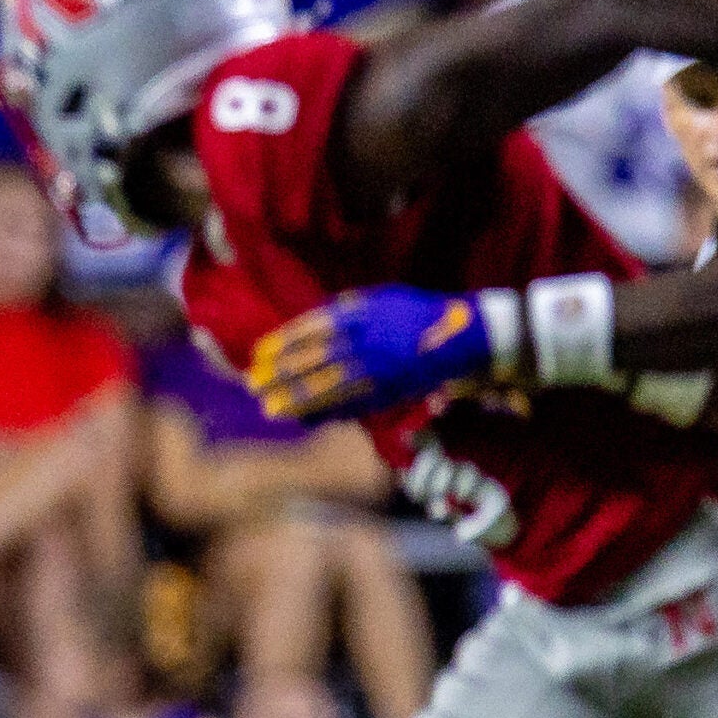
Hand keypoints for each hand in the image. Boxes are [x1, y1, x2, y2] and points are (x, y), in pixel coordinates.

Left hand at [247, 285, 503, 423]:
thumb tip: (313, 322)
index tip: (257, 354)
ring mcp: (380, 371)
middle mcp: (368, 343)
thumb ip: (347, 309)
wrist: (465, 334)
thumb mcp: (380, 298)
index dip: (283, 344)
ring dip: (299, 401)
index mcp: (362, 316)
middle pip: (316, 362)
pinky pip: (356, 405)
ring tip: (271, 409)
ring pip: (332, 389)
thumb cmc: (417, 311)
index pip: (312, 331)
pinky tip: (308, 419)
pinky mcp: (393, 392)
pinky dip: (330, 413)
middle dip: (282, 376)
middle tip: (253, 386)